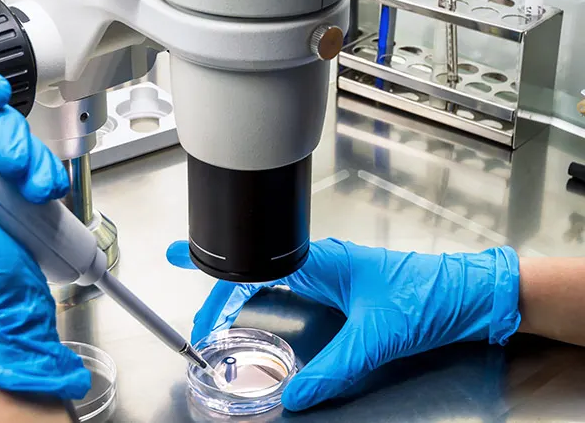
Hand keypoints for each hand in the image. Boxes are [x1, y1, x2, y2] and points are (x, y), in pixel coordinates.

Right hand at [191, 239, 520, 410]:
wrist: (472, 295)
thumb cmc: (432, 295)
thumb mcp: (377, 336)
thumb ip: (334, 369)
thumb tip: (296, 397)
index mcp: (322, 260)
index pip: (255, 267)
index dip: (216, 276)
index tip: (185, 268)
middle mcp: (323, 263)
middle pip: (256, 273)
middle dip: (220, 287)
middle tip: (195, 308)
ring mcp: (333, 275)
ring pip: (272, 281)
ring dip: (241, 293)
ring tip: (216, 312)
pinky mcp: (345, 290)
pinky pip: (293, 291)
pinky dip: (266, 301)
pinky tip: (261, 312)